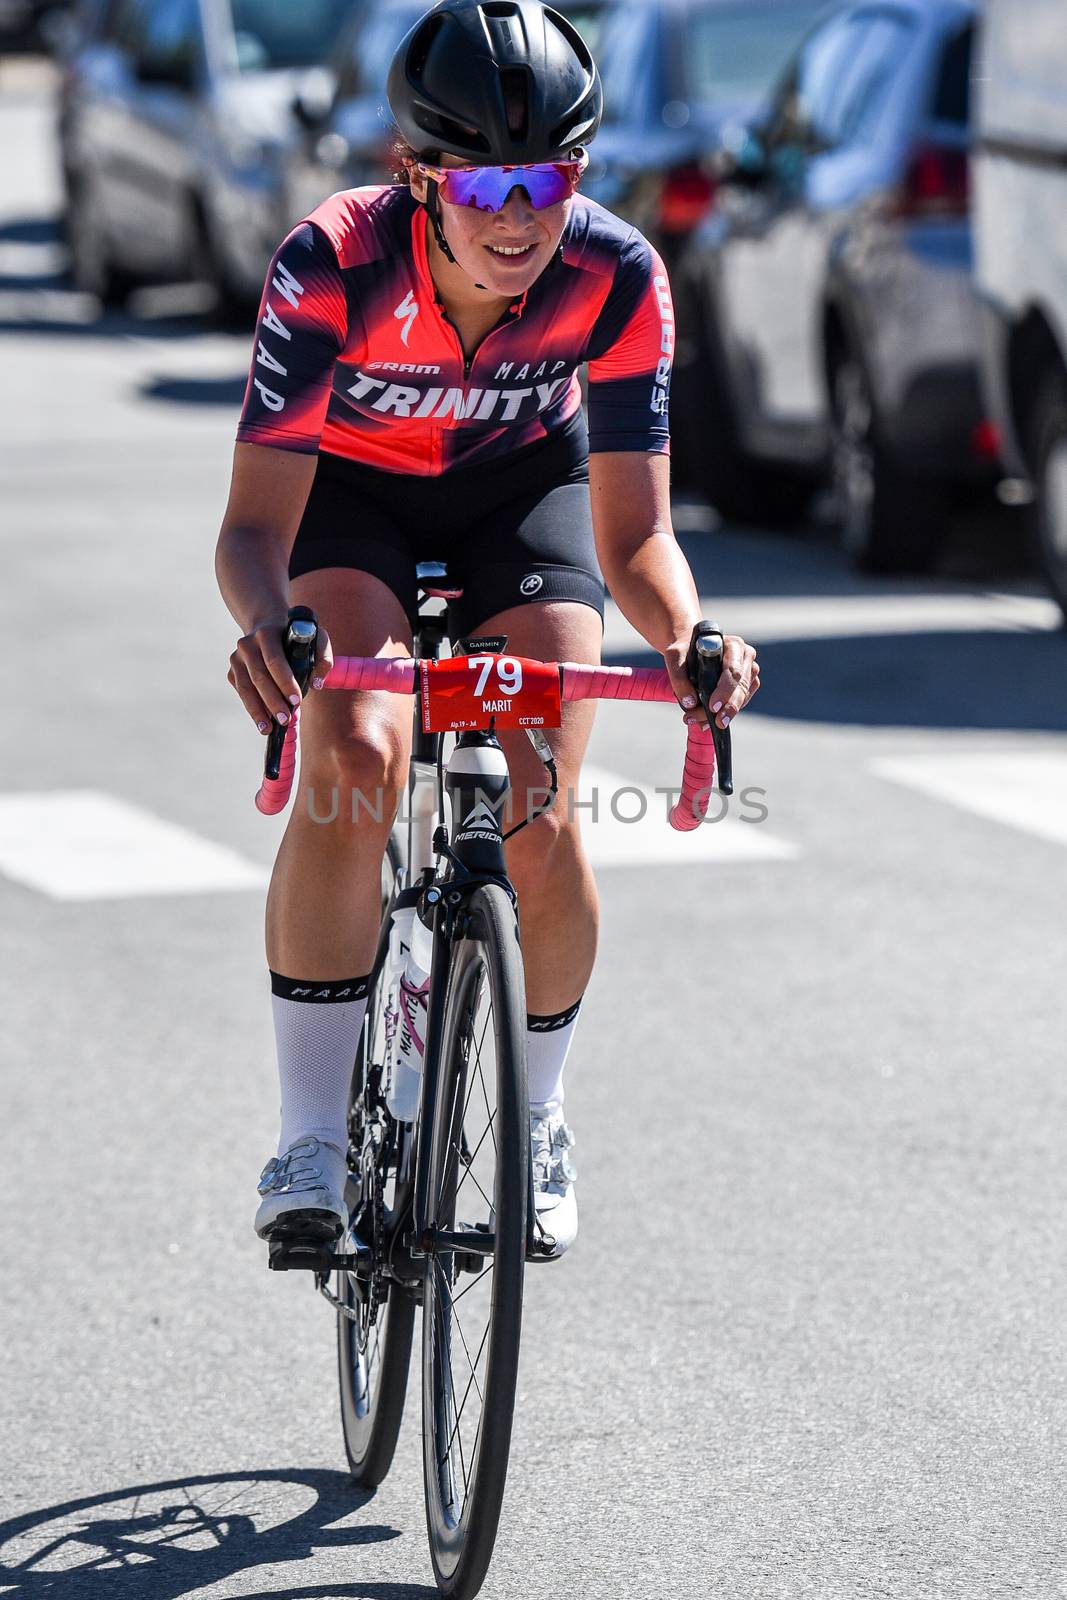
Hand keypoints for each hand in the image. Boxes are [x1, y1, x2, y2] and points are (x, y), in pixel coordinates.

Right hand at [227, 613, 333, 733]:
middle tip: (285, 720)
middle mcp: (247, 644)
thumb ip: (323, 657)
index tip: (296, 700)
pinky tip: (263, 721)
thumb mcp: (316, 637)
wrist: (269, 624)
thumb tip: (317, 683)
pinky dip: (252, 708)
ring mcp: (237, 658)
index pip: (274, 660)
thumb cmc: (297, 635)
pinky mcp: (233, 670)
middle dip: (272, 701)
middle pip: (259, 677)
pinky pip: (242, 693)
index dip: (285, 682)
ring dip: (257, 711)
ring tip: (268, 730)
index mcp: (267, 633)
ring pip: (246, 688)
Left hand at [664, 632, 759, 729]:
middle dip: (728, 707)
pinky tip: (707, 721)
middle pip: (741, 686)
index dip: (724, 690)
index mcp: (733, 645)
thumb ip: (679, 678)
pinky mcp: (747, 685)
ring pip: (742, 697)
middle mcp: (745, 657)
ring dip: (724, 713)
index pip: (732, 670)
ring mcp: (748, 672)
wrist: (689, 651)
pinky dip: (724, 713)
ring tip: (701, 723)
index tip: (712, 706)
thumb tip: (690, 702)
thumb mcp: (674, 657)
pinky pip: (740, 702)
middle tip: (717, 723)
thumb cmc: (684, 651)